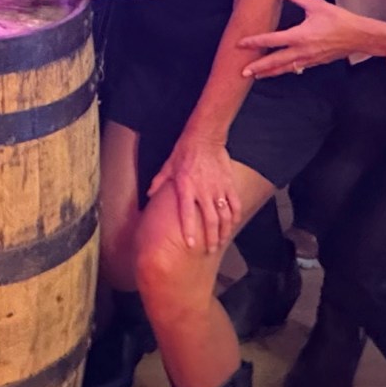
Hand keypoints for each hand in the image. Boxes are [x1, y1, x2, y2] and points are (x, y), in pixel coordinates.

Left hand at [146, 139, 240, 253]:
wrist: (205, 137)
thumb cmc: (185, 150)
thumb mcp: (168, 166)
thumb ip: (159, 182)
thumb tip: (149, 194)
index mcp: (186, 187)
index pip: (187, 214)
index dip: (189, 231)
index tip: (191, 245)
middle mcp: (203, 191)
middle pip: (210, 220)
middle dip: (211, 238)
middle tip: (210, 249)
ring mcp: (218, 188)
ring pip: (225, 216)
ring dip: (224, 231)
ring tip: (221, 241)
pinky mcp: (228, 184)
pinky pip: (235, 204)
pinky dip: (235, 216)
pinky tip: (233, 225)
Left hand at [241, 0, 385, 77]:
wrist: (360, 36)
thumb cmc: (340, 19)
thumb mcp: (317, 5)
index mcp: (300, 35)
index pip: (272, 40)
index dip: (255, 42)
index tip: (241, 44)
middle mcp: (303, 50)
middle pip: (275, 61)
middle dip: (258, 67)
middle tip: (243, 72)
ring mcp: (310, 59)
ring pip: (285, 68)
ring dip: (270, 72)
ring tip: (257, 76)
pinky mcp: (316, 62)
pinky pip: (297, 68)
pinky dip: (286, 70)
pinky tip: (281, 71)